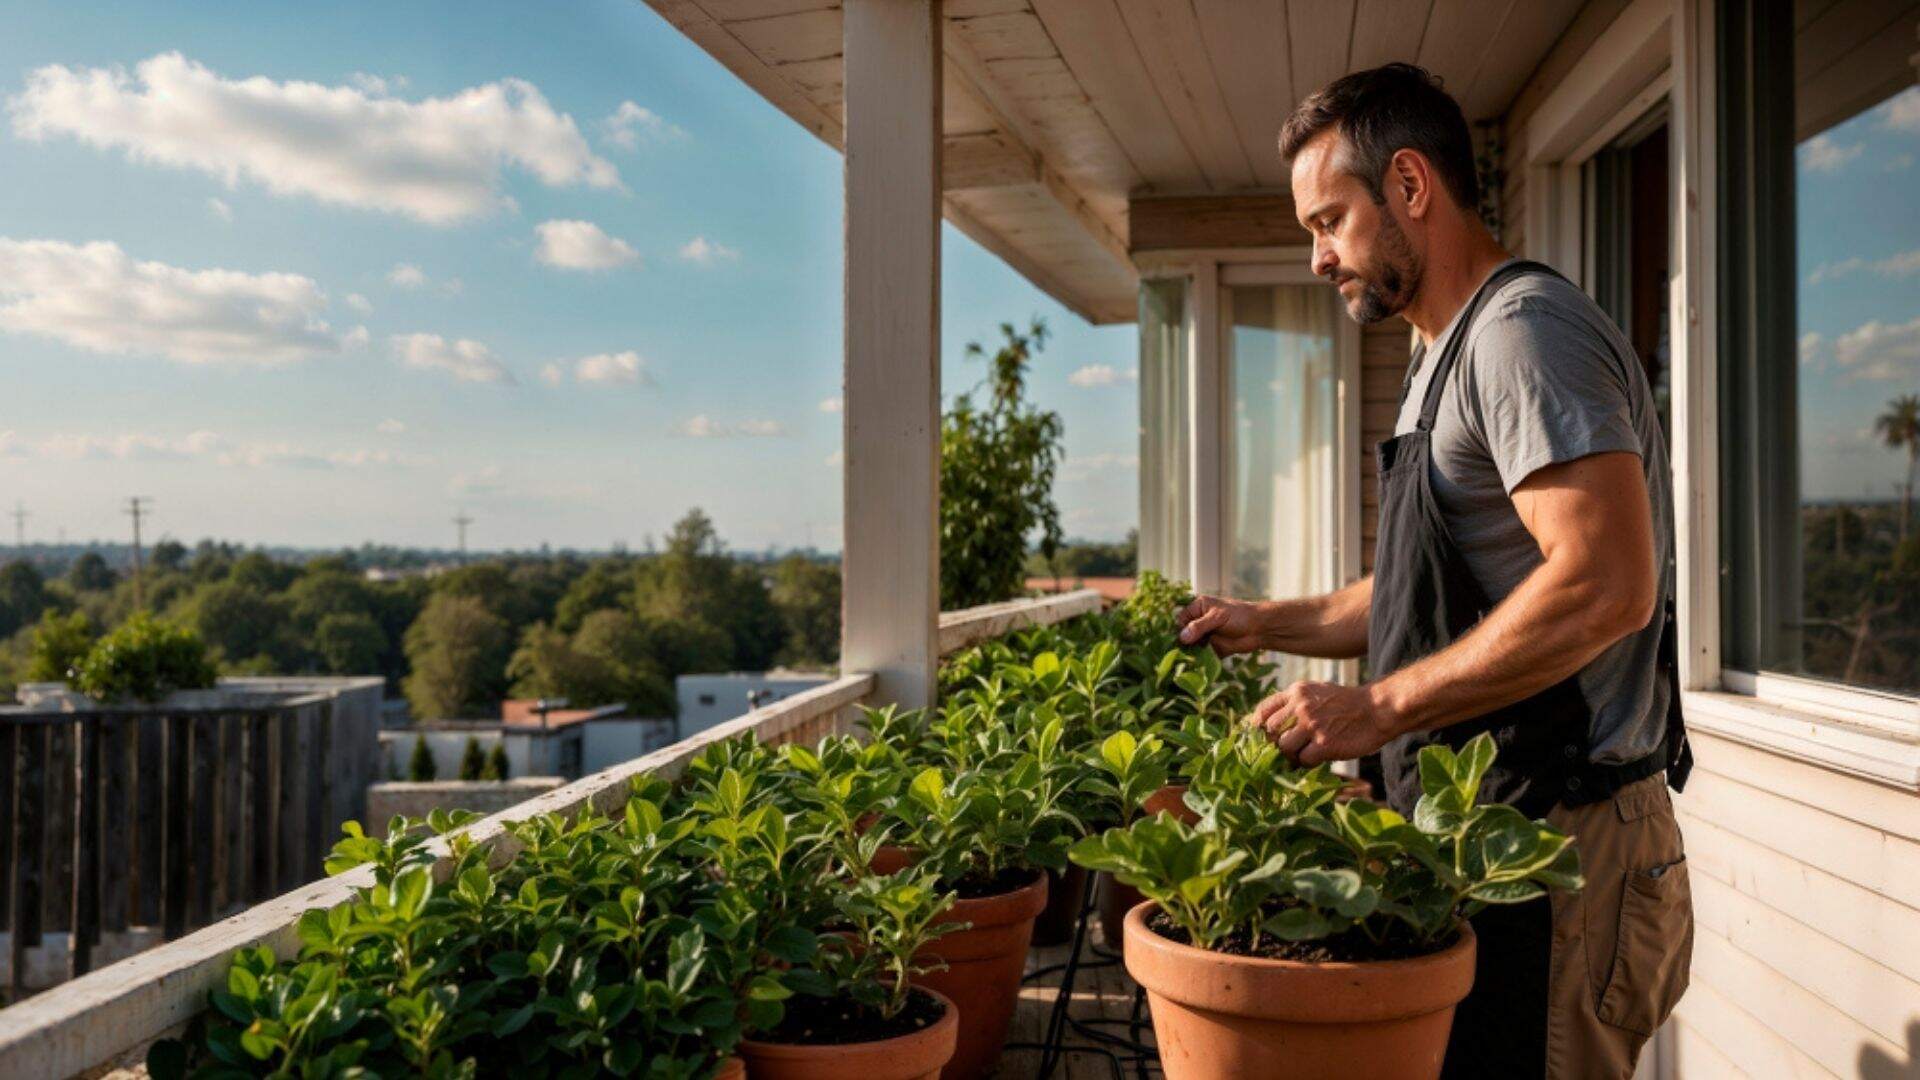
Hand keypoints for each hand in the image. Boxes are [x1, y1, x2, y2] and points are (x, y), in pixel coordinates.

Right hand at [1174, 595, 1267, 655]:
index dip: (1179, 629)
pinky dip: (1198, 660)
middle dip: (1182, 643)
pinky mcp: (1212, 649)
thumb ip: (1199, 626)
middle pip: (1184, 634)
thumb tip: (1182, 637)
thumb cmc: (1239, 616)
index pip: (1181, 619)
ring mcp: (1205, 636)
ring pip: (1191, 646)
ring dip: (1189, 653)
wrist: (1260, 629)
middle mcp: (1200, 622)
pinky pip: (1201, 656)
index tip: (1178, 640)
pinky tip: (1195, 665)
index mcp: (1199, 608)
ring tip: (1187, 660)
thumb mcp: (1217, 617)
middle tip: (1180, 652)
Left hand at [1246, 681, 1399, 765]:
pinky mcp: (1325, 744)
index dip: (1258, 726)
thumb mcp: (1317, 692)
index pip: (1264, 709)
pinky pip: (1303, 760)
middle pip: (1270, 731)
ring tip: (1305, 753)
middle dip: (1276, 743)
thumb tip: (1270, 726)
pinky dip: (1307, 763)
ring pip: (1284, 747)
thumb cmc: (1346, 704)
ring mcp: (1312, 725)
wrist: (1377, 709)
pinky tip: (1318, 758)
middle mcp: (1301, 706)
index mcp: (1297, 692)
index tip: (1262, 737)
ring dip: (1291, 755)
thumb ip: (1295, 704)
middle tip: (1289, 749)